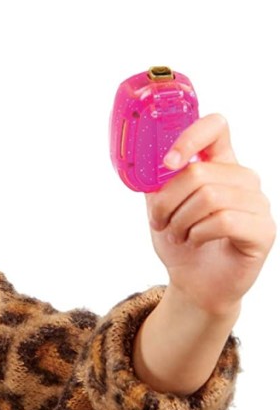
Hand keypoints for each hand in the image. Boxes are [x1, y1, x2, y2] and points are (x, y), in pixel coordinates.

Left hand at [146, 113, 274, 315]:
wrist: (194, 282)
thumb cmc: (180, 240)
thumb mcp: (160, 205)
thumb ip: (157, 180)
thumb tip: (147, 161)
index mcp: (220, 164)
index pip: (216, 127)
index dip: (190, 137)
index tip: (168, 161)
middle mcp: (243, 179)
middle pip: (200, 172)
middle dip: (168, 200)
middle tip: (161, 220)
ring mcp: (258, 204)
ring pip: (209, 196)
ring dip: (180, 220)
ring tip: (178, 233)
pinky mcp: (263, 230)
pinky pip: (224, 220)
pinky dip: (198, 233)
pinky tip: (196, 240)